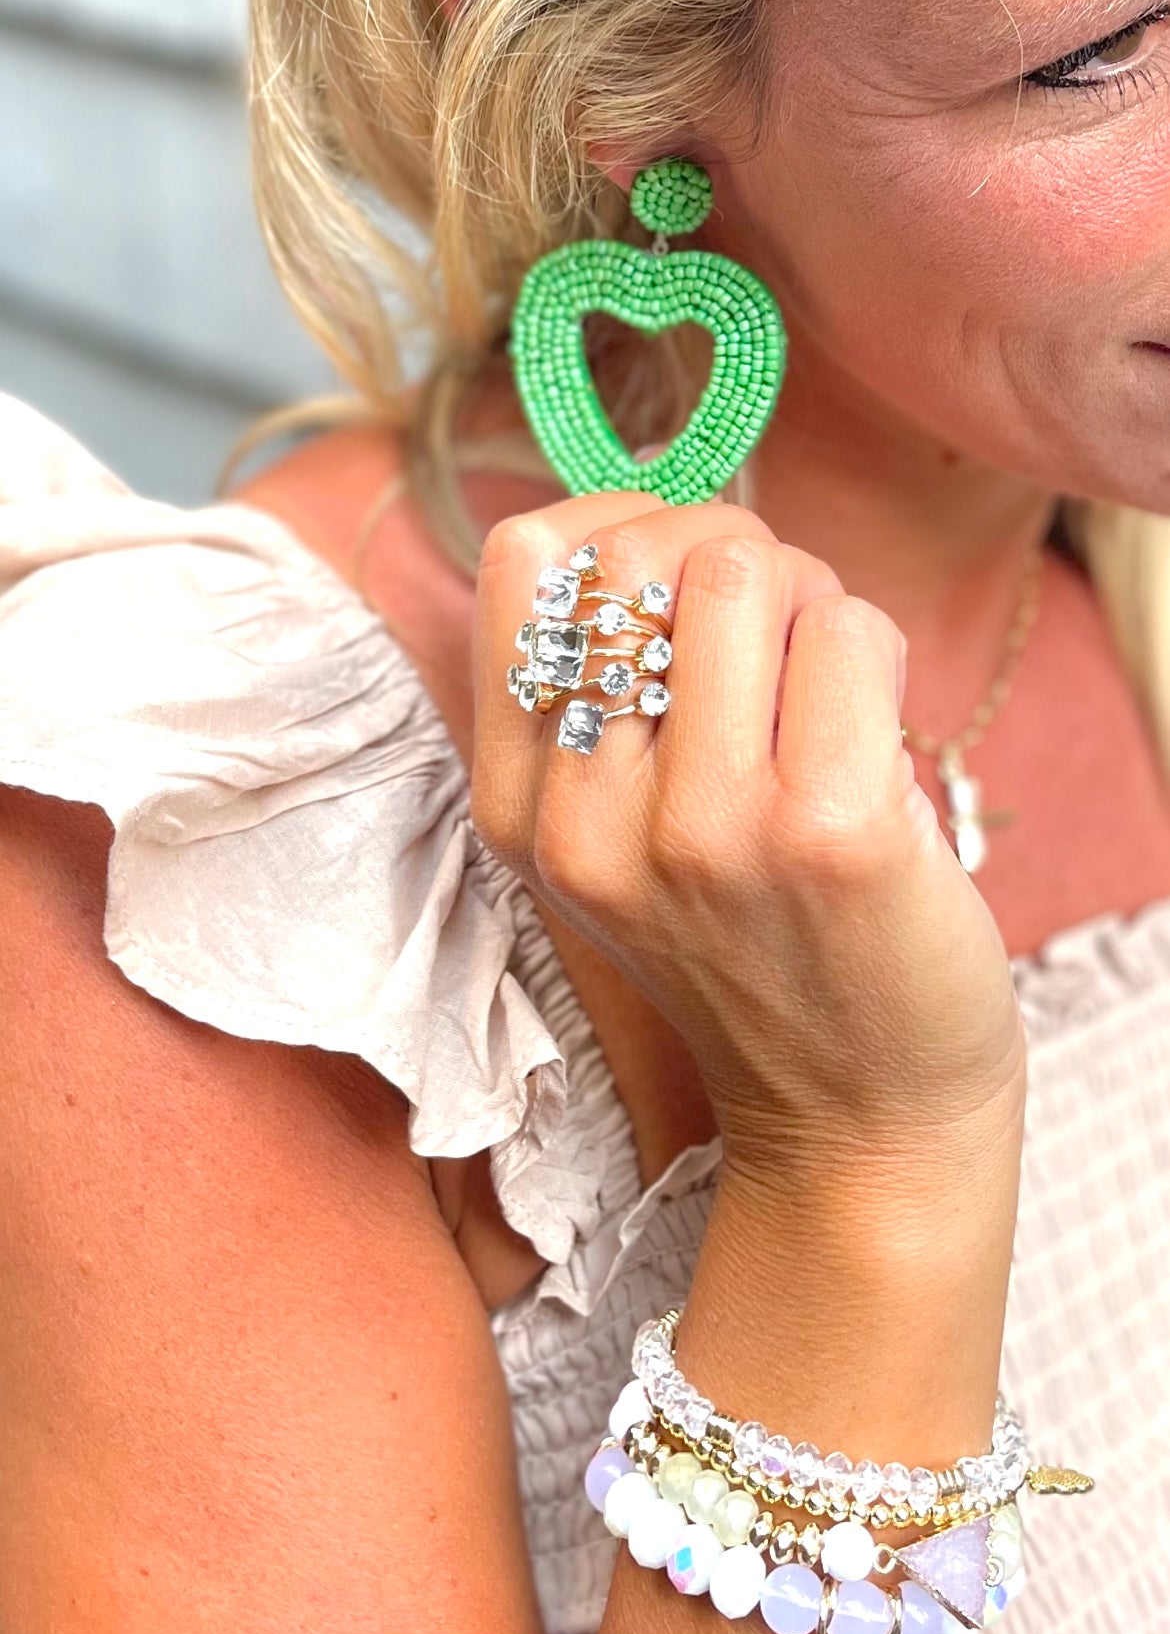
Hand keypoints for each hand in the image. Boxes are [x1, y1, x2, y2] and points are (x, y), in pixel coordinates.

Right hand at [472, 492, 1024, 1187]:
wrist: (857, 1117)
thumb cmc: (756, 938)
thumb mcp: (618, 836)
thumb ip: (602, 693)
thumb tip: (644, 516)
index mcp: (520, 811)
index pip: (524, 561)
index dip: (619, 527)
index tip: (678, 587)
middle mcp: (589, 823)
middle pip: (639, 549)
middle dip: (727, 551)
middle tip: (776, 640)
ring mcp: (706, 830)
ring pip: (744, 568)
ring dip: (808, 600)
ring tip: (825, 689)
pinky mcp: (828, 833)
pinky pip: (848, 630)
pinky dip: (874, 655)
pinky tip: (874, 743)